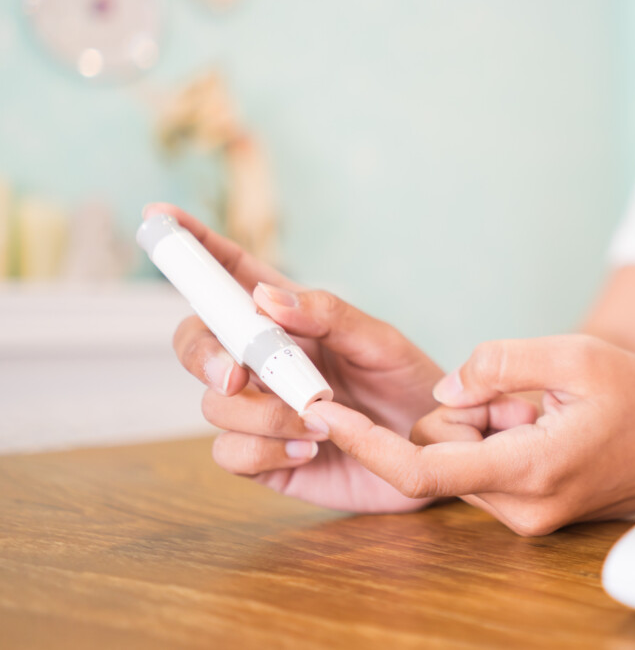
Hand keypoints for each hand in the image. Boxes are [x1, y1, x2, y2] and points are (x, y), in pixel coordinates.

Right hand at [148, 203, 444, 512]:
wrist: (439, 453)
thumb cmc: (410, 385)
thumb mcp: (380, 341)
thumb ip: (327, 314)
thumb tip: (264, 298)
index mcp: (288, 320)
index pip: (230, 276)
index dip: (192, 245)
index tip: (157, 214)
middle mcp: (263, 362)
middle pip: (196, 342)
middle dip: (202, 354)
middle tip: (234, 374)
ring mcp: (260, 411)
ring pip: (214, 403)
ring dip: (261, 413)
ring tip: (321, 423)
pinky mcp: (266, 458)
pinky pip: (231, 453)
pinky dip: (264, 450)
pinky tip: (310, 450)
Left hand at [302, 335, 634, 534]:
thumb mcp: (576, 357)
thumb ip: (500, 362)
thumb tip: (447, 383)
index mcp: (527, 471)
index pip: (419, 468)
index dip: (363, 439)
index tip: (322, 411)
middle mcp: (516, 507)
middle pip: (439, 450)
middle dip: (461, 409)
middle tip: (522, 391)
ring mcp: (522, 514)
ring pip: (458, 455)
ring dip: (483, 420)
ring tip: (543, 407)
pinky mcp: (525, 508)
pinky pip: (480, 462)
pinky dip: (494, 433)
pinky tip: (541, 420)